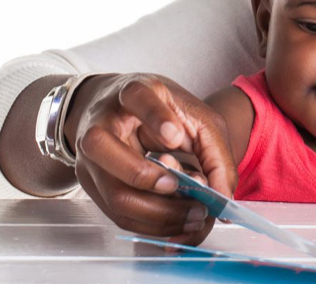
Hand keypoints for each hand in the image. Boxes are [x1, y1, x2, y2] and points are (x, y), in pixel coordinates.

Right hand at [64, 73, 237, 245]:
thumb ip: (214, 152)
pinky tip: (178, 220)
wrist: (124, 114)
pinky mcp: (94, 185)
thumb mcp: (196, 117)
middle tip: (180, 187)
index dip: (156, 118)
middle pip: (103, 148)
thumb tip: (223, 197)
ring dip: (157, 212)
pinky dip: (152, 224)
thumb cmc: (163, 112)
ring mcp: (92, 157)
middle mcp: (103, 123)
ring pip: (113, 191)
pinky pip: (119, 214)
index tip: (175, 136)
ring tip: (193, 213)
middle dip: (145, 176)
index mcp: (133, 92)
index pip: (137, 97)